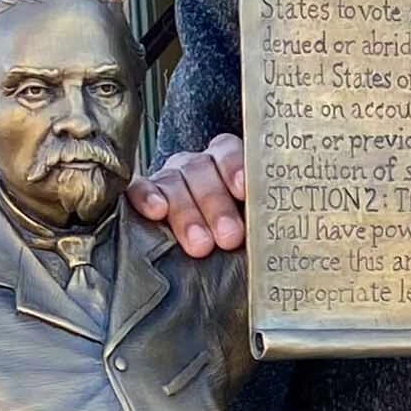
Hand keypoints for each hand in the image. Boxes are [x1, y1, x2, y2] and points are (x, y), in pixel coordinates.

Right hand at [130, 133, 246, 257]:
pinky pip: (138, 188)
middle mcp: (195, 166)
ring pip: (173, 183)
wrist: (198, 258)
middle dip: (216, 204)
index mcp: (224, 163)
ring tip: (200, 245)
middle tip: (229, 236)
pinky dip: (146, 197)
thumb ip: (257, 220)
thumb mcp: (248, 224)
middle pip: (201, 170)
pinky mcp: (141, 194)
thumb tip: (271, 233)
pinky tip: (156, 212)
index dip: (234, 167)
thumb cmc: (230, 236)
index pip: (227, 151)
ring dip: (187, 213)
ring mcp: (168, 179)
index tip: (243, 191)